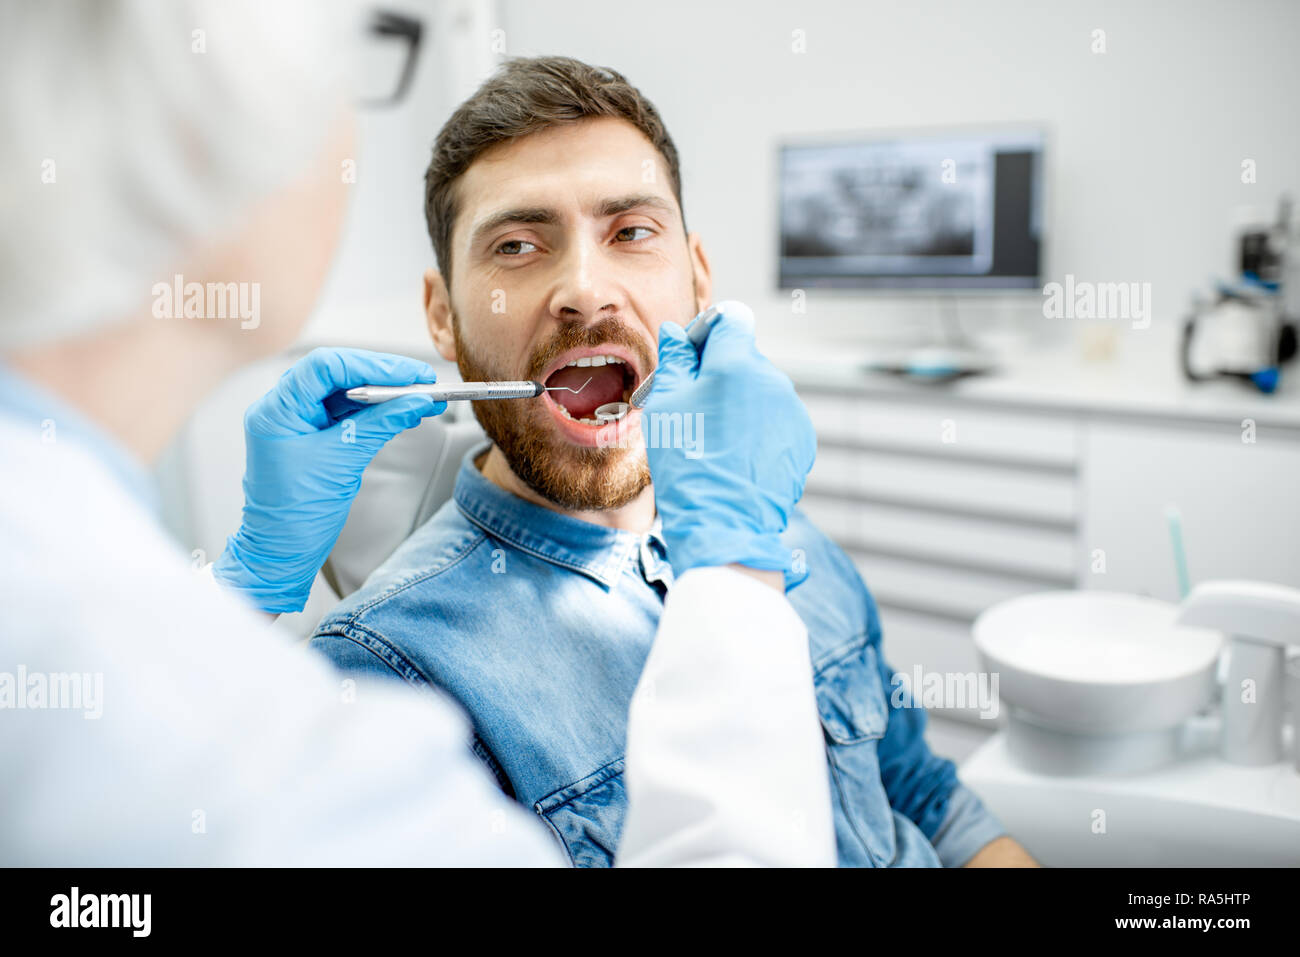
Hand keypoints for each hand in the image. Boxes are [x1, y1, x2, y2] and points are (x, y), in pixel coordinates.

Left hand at [213, 347, 445, 612]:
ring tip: (420, 398)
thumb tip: (415, 401)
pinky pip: (347, 413)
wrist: (281, 552)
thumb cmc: (295, 516)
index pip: (325, 368)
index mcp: (277, 412)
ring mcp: (297, 422)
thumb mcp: (343, 464)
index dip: (370, 366)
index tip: (408, 376)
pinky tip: (403, 412)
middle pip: (336, 374)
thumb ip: (379, 426)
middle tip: (421, 382)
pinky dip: (376, 412)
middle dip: (381, 376)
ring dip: (383, 394)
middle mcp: (283, 410)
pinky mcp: (312, 435)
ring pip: (345, 393)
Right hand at [642, 301, 815, 585]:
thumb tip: (677, 332)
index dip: (707, 332)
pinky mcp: (801, 440)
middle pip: (744, 359)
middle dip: (719, 375)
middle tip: (691, 410)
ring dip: (738, 404)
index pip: (730, 319)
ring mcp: (792, 411)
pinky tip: (735, 457)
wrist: (723, 523)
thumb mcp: (667, 406)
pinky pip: (775, 421)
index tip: (690, 358)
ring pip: (759, 392)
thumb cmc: (688, 462)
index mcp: (737, 364)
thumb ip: (676, 361)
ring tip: (714, 442)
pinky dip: (756, 430)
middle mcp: (773, 380)